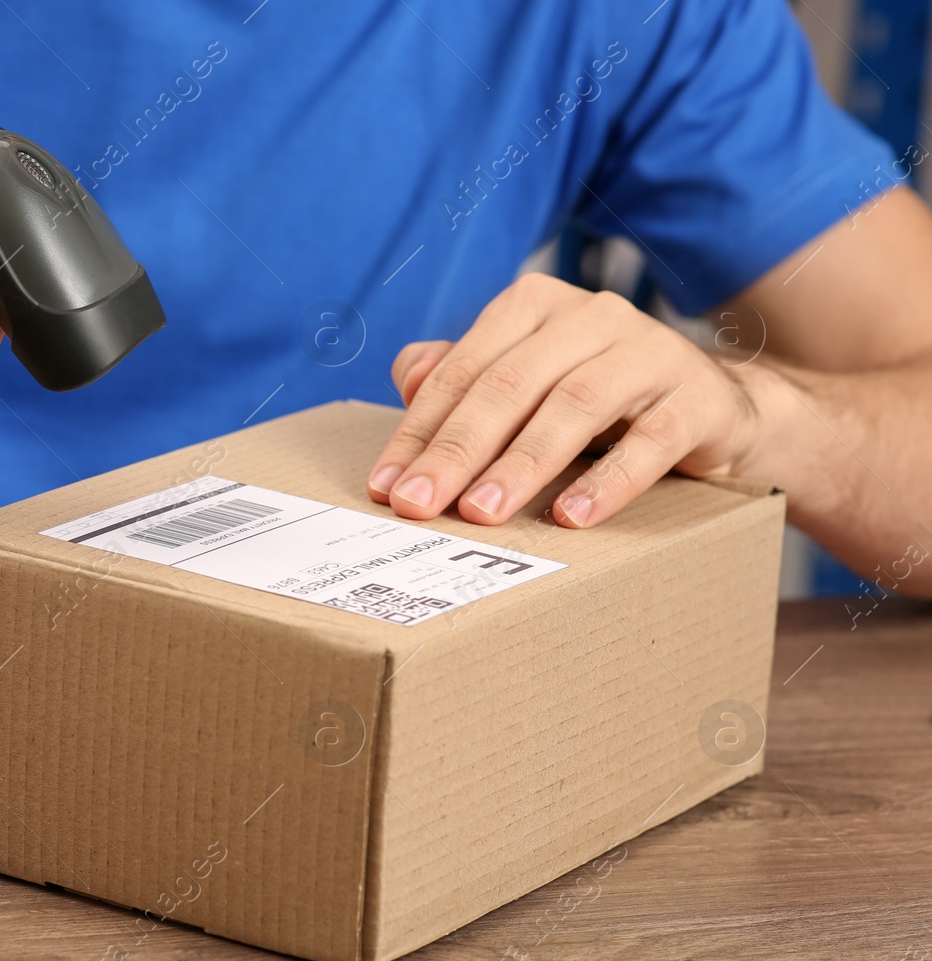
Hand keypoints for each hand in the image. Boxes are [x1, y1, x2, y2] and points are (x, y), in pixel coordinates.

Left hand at [367, 273, 761, 527]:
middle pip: (509, 386)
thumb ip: (463, 375)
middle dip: (457, 450)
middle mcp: (591, 315)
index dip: (418, 431)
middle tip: (419, 506)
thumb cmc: (596, 398)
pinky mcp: (697, 397)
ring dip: (521, 464)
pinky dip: (609, 480)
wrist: (713, 407)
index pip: (461, 370)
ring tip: (482, 512)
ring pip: (573, 406)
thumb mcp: (524, 383)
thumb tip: (407, 378)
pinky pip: (651, 441)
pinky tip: (573, 517)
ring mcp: (649, 351)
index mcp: (533, 306)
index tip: (386, 487)